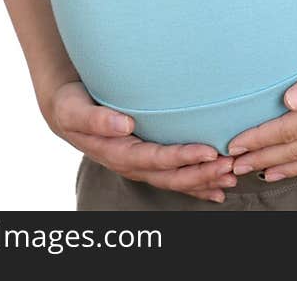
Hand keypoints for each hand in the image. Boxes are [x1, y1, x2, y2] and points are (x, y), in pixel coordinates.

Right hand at [40, 79, 236, 201]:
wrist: (66, 112)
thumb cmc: (71, 106)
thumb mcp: (75, 110)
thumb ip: (97, 119)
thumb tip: (125, 124)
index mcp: (117, 152)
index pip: (155, 159)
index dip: (182, 158)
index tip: (209, 151)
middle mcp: (131, 163)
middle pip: (170, 175)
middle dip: (201, 173)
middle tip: (230, 167)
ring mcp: (140, 165)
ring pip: (175, 179)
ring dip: (203, 181)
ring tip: (230, 178)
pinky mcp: (146, 160)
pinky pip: (172, 177)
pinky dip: (196, 185)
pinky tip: (217, 190)